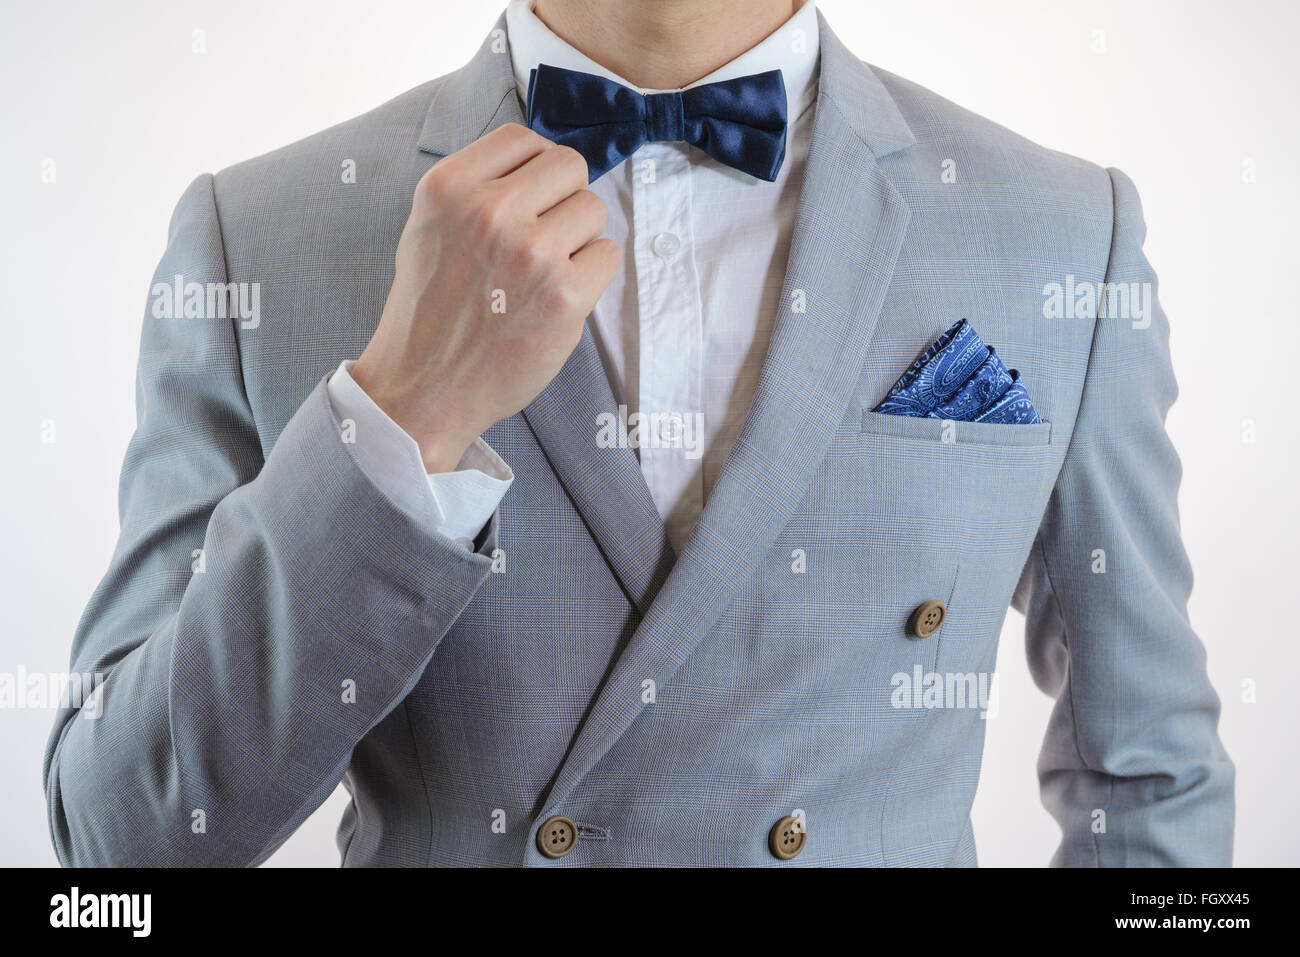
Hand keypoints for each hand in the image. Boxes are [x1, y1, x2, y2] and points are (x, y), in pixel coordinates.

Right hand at [351, 123, 619, 472]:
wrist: (425, 387)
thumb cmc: (430, 309)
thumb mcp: (429, 226)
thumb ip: (477, 187)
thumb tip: (540, 162)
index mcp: (449, 187)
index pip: (524, 139)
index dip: (535, 168)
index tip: (531, 197)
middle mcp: (490, 212)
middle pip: (569, 165)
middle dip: (562, 198)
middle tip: (543, 236)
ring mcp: (531, 253)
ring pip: (593, 208)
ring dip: (578, 237)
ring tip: (545, 270)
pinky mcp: (565, 295)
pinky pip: (607, 255)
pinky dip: (591, 274)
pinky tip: (558, 296)